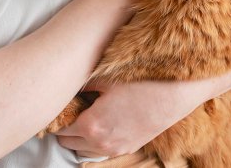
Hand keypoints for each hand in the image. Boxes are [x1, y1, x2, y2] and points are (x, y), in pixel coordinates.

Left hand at [54, 78, 205, 158]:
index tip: (59, 105)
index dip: (57, 115)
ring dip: (79, 136)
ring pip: (82, 150)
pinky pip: (99, 150)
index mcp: (90, 125)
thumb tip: (70, 85)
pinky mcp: (126, 148)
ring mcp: (113, 148)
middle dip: (65, 126)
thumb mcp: (107, 80)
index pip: (59, 128)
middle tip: (70, 108)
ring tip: (85, 116)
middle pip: (66, 142)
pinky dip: (94, 140)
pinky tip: (101, 122)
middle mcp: (99, 142)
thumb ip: (83, 85)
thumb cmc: (141, 84)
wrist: (174, 95)